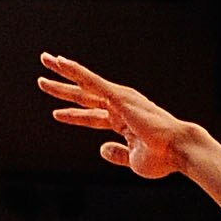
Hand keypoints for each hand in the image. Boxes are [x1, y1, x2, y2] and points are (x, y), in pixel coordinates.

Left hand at [37, 53, 190, 177]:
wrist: (177, 150)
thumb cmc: (162, 158)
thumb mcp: (133, 160)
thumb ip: (117, 154)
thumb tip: (102, 150)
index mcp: (123, 122)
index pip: (93, 117)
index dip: (74, 115)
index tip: (57, 113)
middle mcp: (120, 106)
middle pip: (84, 96)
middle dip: (63, 87)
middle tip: (44, 78)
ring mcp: (119, 99)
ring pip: (84, 83)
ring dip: (64, 72)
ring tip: (46, 60)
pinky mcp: (119, 96)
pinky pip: (92, 81)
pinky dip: (76, 71)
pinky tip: (61, 63)